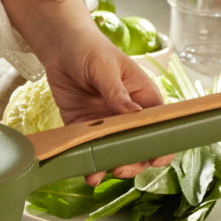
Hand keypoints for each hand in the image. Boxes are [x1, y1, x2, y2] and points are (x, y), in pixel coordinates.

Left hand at [2, 0, 174, 182]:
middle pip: (138, 146)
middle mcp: (126, 114)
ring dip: (110, 166)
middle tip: (121, 168)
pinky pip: (87, 148)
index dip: (161, 145)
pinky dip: (87, 162)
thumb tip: (132, 114)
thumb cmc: (90, 49)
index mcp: (142, 98)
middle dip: (133, 161)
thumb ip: (116, 93)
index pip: (159, 126)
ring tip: (100, 173)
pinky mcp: (82, 125)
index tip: (156, 159)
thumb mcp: (105, 68)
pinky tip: (86, 173)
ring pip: (113, 152)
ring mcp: (104, 122)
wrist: (59, 46)